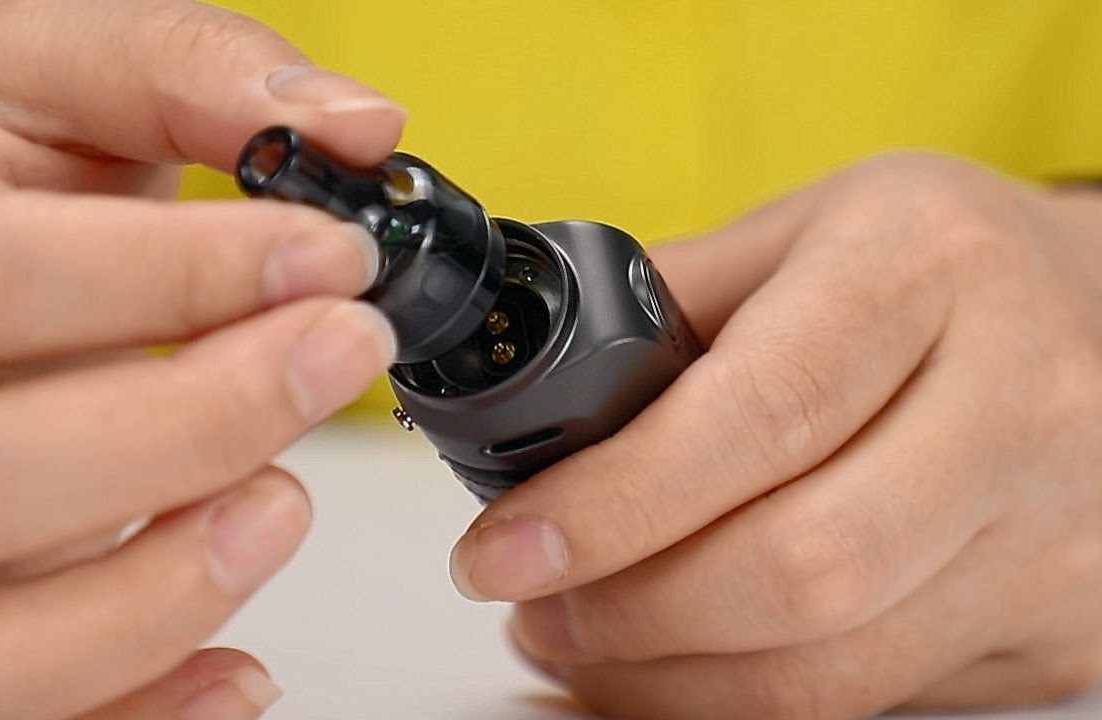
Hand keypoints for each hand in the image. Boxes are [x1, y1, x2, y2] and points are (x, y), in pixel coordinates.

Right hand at [0, 1, 401, 717]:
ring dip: (149, 604)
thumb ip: (203, 72)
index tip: (332, 258)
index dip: (175, 281)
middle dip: (193, 432)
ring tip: (285, 508)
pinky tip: (238, 673)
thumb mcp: (72, 71)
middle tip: (341, 355)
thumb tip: (355, 126)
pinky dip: (128, 719)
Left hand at [448, 153, 1101, 717]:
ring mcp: (1054, 536)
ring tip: (577, 638)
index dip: (618, 503)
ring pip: (832, 668)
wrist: (1099, 314)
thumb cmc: (927, 265)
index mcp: (925, 269)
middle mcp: (1018, 404)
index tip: (508, 548)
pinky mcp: (1057, 631)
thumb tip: (531, 402)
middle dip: (629, 613)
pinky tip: (676, 662)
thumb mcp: (801, 230)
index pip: (762, 412)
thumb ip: (669, 305)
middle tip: (532, 602)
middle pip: (803, 568)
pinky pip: (872, 702)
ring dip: (667, 678)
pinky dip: (745, 700)